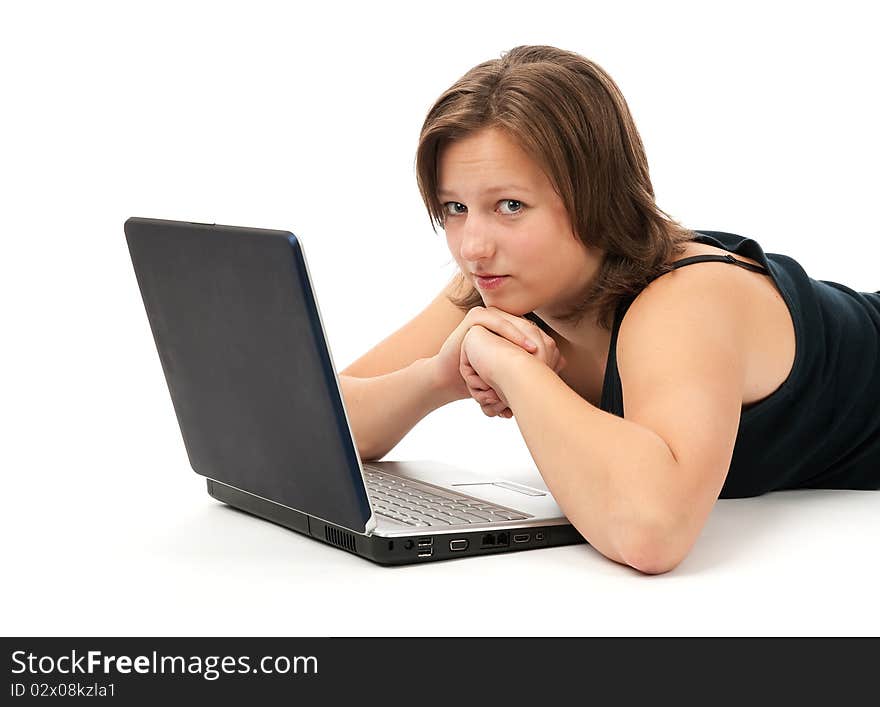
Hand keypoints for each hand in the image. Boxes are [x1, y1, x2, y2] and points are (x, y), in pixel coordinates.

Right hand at [433, 305, 563, 404]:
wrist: (453, 379)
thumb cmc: (482, 376)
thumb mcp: (510, 372)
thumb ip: (532, 364)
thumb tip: (564, 363)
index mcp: (511, 328)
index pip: (534, 331)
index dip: (546, 345)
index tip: (556, 362)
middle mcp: (500, 318)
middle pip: (526, 325)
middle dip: (538, 339)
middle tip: (550, 354)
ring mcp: (487, 315)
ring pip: (512, 322)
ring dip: (525, 335)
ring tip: (537, 351)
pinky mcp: (474, 317)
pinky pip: (494, 321)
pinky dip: (507, 331)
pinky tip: (516, 345)